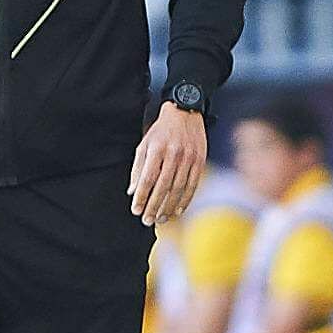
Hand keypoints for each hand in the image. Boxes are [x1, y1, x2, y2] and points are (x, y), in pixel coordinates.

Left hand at [129, 102, 206, 226]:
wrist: (185, 112)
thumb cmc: (161, 130)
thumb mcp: (145, 144)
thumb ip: (138, 167)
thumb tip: (132, 191)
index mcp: (157, 148)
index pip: (148, 178)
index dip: (141, 196)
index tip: (136, 210)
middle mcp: (174, 153)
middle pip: (163, 186)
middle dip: (154, 206)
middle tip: (147, 220)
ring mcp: (189, 157)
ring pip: (178, 188)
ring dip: (169, 206)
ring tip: (161, 218)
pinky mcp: (200, 160)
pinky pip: (192, 184)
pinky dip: (185, 200)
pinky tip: (178, 210)